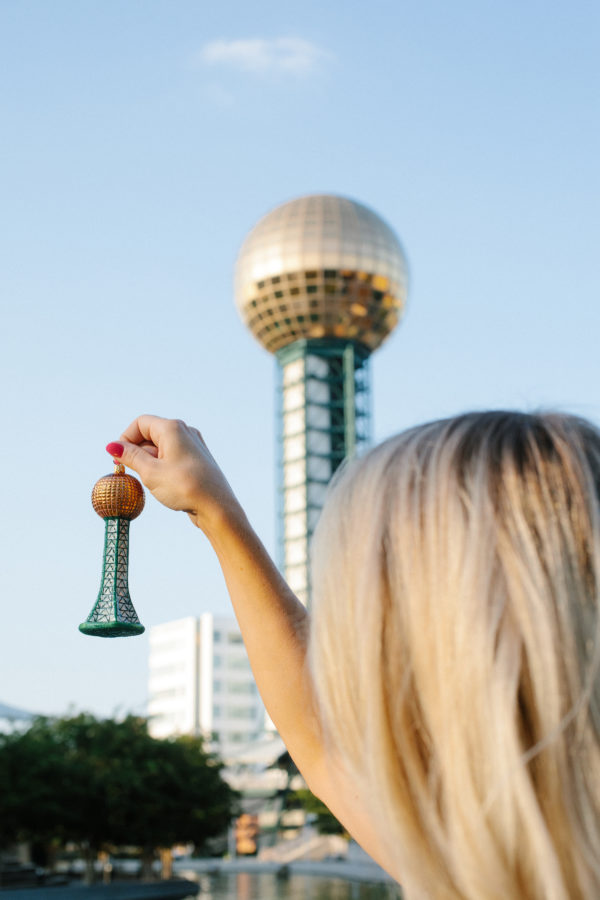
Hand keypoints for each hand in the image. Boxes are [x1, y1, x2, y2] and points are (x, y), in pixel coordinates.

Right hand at [106, 415, 241, 535]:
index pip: (140, 423)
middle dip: (136, 451)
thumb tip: (112, 445)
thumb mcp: (151, 472)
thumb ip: (131, 456)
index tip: (118, 459)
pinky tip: (163, 483)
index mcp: (172, 428)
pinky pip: (172, 456)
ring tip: (151, 480)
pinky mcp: (196, 459)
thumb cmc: (184, 487)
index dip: (125, 439)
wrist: (217, 507)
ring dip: (149, 461)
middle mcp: (185, 431)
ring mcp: (192, 445)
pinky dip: (161, 466)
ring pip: (160, 446)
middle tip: (132, 472)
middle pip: (150, 433)